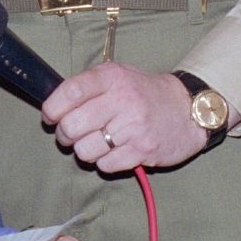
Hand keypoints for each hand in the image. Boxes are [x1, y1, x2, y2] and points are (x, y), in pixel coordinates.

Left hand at [40, 62, 209, 171]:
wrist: (189, 109)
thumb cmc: (145, 93)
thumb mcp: (119, 75)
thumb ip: (88, 86)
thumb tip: (52, 104)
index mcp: (112, 77)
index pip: (70, 92)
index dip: (52, 108)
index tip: (50, 116)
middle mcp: (122, 100)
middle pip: (71, 126)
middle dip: (65, 135)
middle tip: (73, 134)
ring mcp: (133, 127)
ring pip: (84, 150)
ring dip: (85, 151)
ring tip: (99, 142)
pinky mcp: (143, 151)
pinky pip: (105, 165)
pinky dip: (105, 162)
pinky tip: (115, 151)